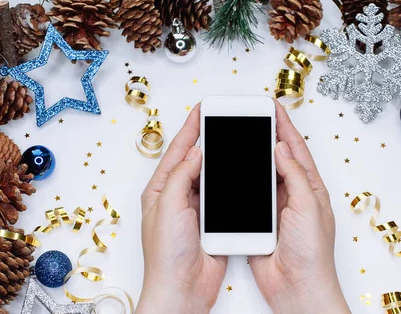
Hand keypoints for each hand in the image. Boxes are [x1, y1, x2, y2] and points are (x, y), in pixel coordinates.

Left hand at [137, 104, 226, 313]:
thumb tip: (195, 153)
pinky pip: (224, 197)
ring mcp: (195, 210)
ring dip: (222, 163)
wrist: (182, 289)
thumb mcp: (169, 206)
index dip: (191, 129)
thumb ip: (182, 176)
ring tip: (234, 142)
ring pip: (211, 178)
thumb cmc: (166, 255)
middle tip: (222, 121)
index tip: (203, 110)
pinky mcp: (212, 223)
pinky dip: (232, 185)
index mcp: (160, 190)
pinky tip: (240, 175)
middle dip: (209, 141)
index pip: (177, 152)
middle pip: (195, 162)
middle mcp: (177, 198)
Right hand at [249, 101, 350, 313]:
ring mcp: (275, 208)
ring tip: (238, 139)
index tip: (272, 108)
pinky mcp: (259, 222)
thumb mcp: (309, 207)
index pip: (296, 149)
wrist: (297, 288)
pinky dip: (240, 184)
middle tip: (251, 117)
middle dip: (265, 137)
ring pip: (260, 176)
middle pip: (276, 158)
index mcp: (311, 188)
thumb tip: (281, 149)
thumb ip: (295, 176)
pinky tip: (231, 173)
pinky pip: (248, 197)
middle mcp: (293, 194)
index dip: (284, 127)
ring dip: (250, 159)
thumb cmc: (313, 253)